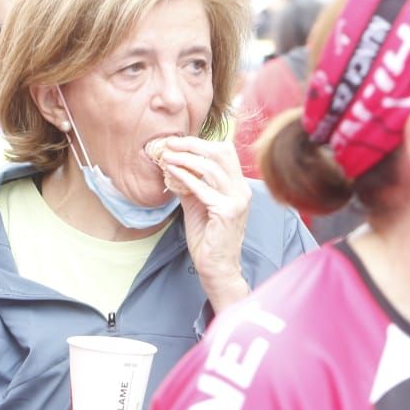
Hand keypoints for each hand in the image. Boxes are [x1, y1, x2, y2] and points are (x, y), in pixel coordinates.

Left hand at [159, 137, 251, 309]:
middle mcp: (242, 190)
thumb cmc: (208, 238)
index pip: (225, 152)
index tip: (178, 141)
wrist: (217, 267)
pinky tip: (172, 172)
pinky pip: (203, 188)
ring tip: (168, 156)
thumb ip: (191, 184)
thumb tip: (173, 164)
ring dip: (186, 158)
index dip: (200, 143)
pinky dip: (185, 177)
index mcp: (238, 186)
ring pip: (212, 168)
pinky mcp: (227, 212)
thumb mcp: (198, 204)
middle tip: (171, 143)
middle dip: (193, 144)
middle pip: (221, 153)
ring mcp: (237, 201)